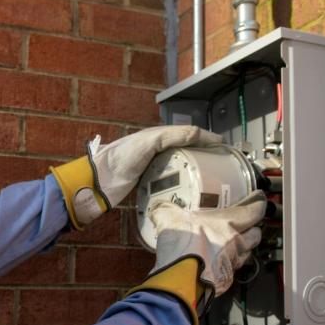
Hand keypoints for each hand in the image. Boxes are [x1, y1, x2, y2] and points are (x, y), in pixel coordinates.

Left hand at [90, 125, 222, 208]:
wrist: (100, 179)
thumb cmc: (123, 156)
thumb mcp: (150, 142)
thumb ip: (173, 135)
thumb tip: (199, 133)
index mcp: (158, 136)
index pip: (188, 134)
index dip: (205, 138)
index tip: (223, 147)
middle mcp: (157, 150)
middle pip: (185, 150)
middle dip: (203, 155)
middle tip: (221, 164)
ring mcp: (152, 167)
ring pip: (179, 167)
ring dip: (194, 170)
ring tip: (211, 178)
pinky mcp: (148, 183)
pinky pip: (170, 182)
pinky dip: (181, 184)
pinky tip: (191, 191)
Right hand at [148, 190, 266, 296]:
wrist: (181, 277)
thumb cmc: (182, 244)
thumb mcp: (168, 217)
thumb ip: (165, 210)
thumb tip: (158, 208)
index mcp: (228, 223)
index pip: (253, 211)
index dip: (258, 205)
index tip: (258, 201)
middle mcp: (236, 243)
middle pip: (256, 235)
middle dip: (253, 230)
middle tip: (245, 227)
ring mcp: (232, 264)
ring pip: (245, 255)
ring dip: (241, 251)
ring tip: (229, 248)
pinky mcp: (225, 281)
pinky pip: (230, 272)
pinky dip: (225, 268)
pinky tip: (214, 266)